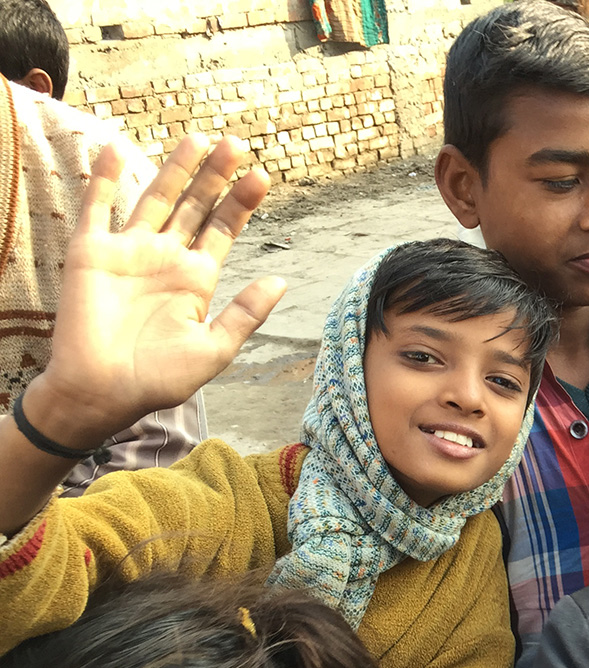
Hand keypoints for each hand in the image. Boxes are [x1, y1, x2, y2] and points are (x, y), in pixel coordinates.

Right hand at [25, 134, 285, 447]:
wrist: (104, 392)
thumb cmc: (159, 378)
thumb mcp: (215, 348)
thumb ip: (246, 313)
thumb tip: (280, 280)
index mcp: (196, 278)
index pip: (223, 229)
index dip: (241, 202)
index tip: (262, 175)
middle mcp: (164, 258)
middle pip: (194, 206)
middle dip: (214, 176)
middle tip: (236, 143)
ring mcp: (128, 251)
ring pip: (154, 197)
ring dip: (174, 169)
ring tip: (196, 138)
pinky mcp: (91, 252)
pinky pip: (96, 207)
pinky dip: (105, 179)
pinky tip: (118, 151)